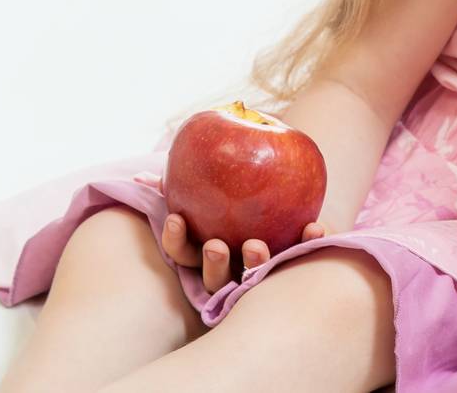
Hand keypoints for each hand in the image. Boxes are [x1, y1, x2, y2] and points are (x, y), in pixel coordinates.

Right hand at [142, 174, 328, 292]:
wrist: (289, 206)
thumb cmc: (236, 197)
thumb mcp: (208, 189)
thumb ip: (177, 185)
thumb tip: (142, 177)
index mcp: (206, 254)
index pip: (184, 254)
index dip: (176, 241)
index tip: (176, 219)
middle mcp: (233, 271)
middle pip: (217, 278)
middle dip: (213, 265)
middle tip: (215, 244)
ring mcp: (262, 274)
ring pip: (254, 279)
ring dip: (254, 263)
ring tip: (255, 245)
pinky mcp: (294, 266)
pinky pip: (301, 257)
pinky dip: (307, 244)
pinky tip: (314, 227)